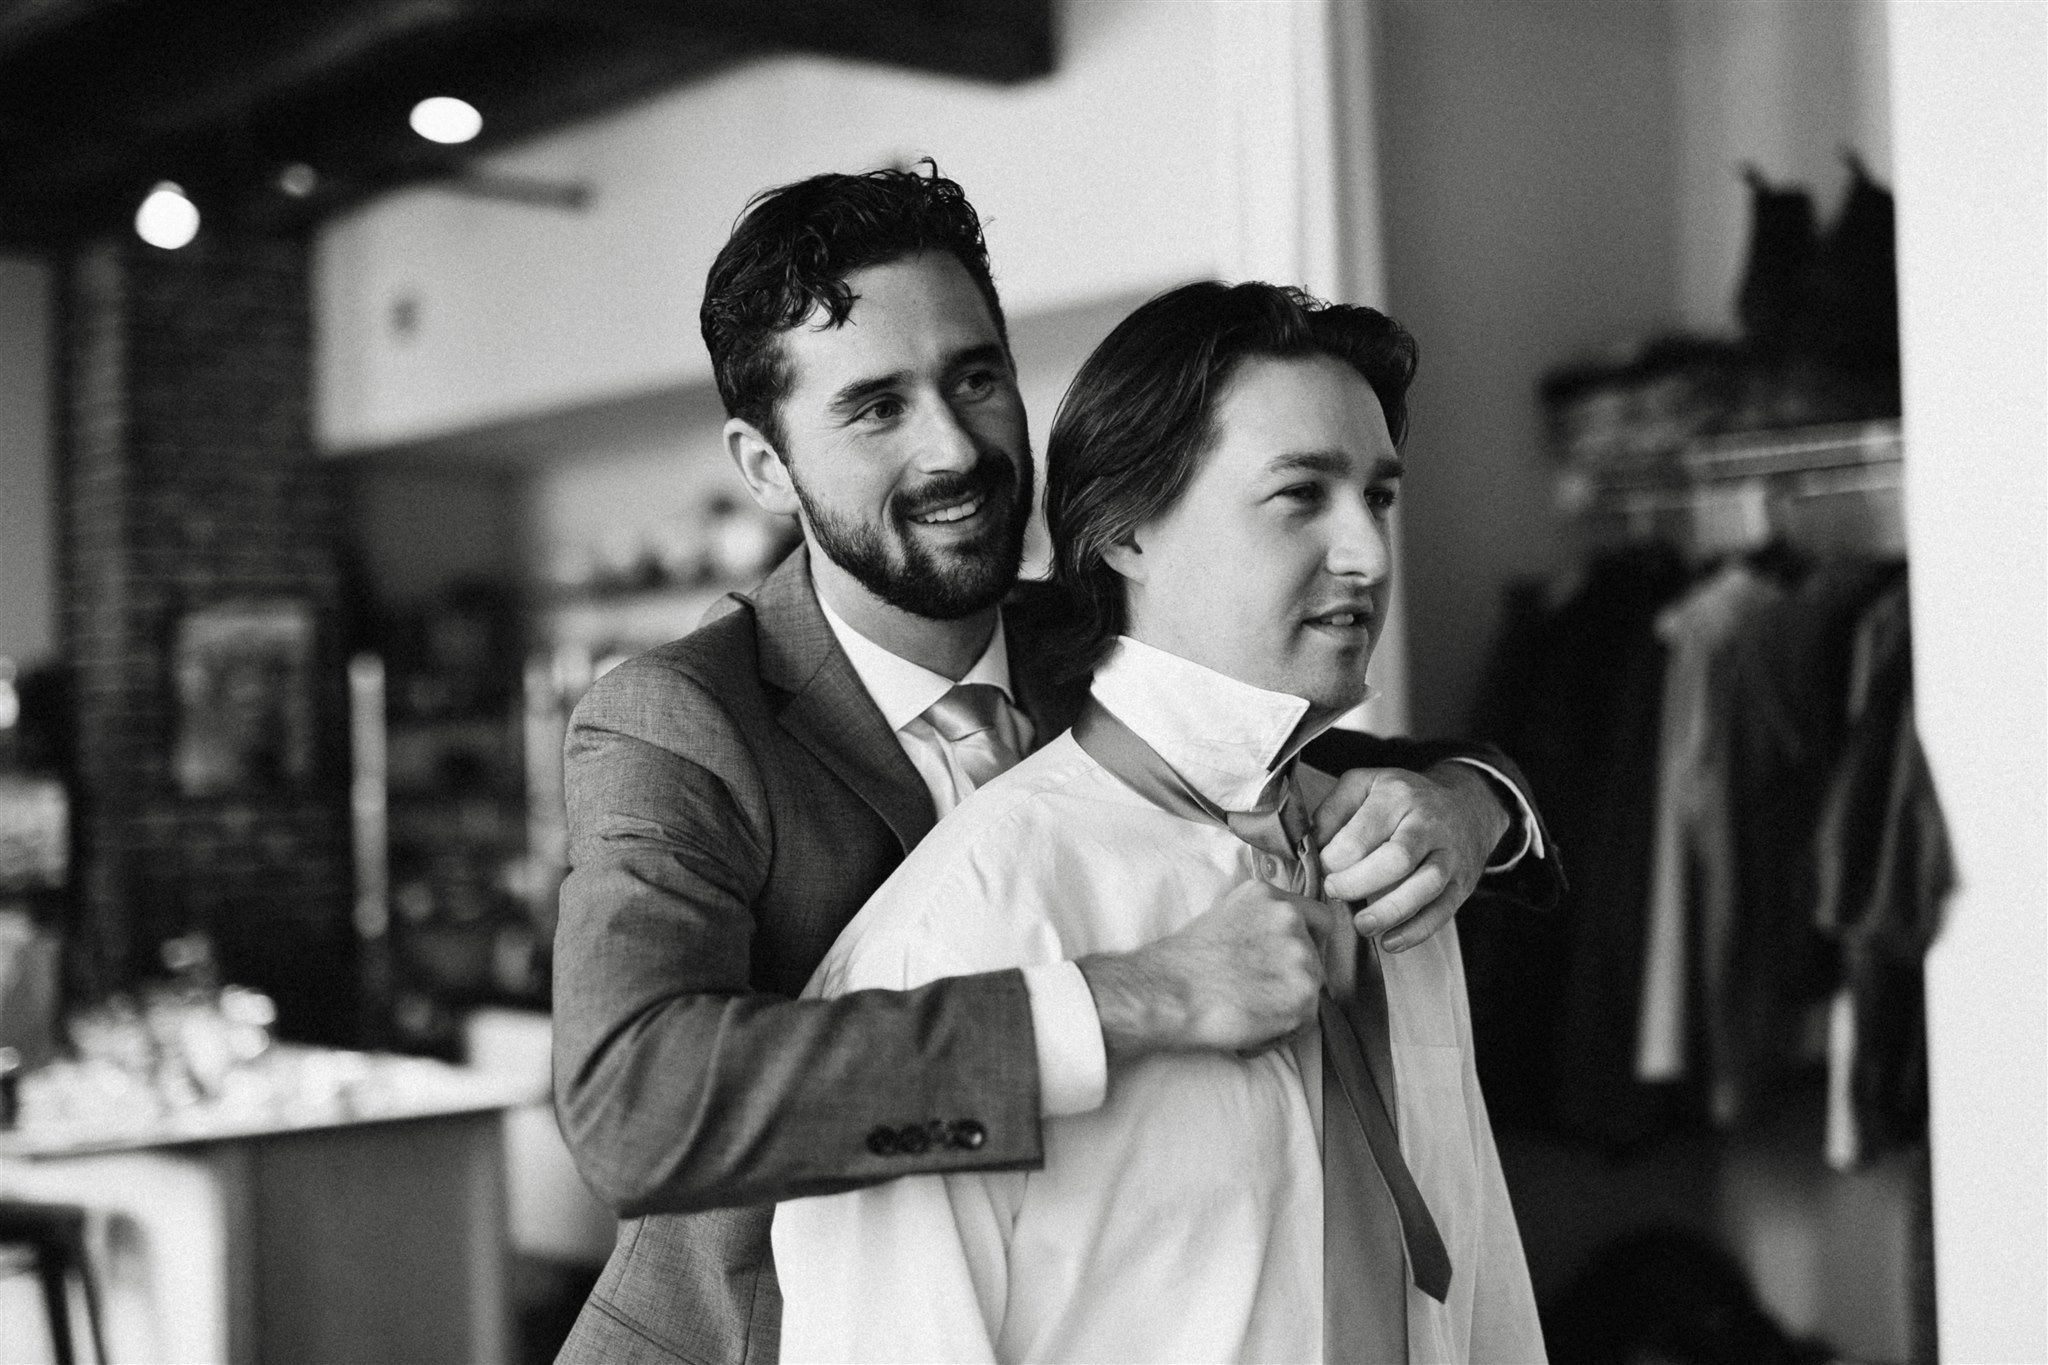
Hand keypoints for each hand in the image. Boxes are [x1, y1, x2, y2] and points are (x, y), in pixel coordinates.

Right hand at [1077, 881, 1334, 1062]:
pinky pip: (1304, 1022)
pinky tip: (1250, 1029)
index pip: (1321, 918)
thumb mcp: (1224, 916)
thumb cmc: (1182, 963)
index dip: (1309, 943)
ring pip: (1311, 991)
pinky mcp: (1304, 997)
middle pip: (1316, 959)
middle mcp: (1292, 921)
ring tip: (1249, 1013)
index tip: (1289, 963)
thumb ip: (1261, 921)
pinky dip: (1281, 1032)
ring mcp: (1301, 958)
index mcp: (1270, 897)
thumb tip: (1279, 944)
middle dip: (1293, 979)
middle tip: (1257, 996)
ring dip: (1287, 1006)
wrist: (1168, 992)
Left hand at [1311, 762, 1511, 952]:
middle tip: (1335, 893)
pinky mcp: (1461, 883)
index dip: (1334, 860)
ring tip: (1362, 925)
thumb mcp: (1363, 784)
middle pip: (1396, 860)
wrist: (1467, 804)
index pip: (1360, 836)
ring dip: (1389, 912)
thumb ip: (1332, 811)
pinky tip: (1390, 942)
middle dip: (1358, 883)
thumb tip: (1310, 847)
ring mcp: (1448, 855)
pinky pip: (1442, 911)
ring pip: (1424, 887)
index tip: (1323, 869)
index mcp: (1396, 797)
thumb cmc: (1402, 798)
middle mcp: (1427, 824)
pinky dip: (1416, 931)